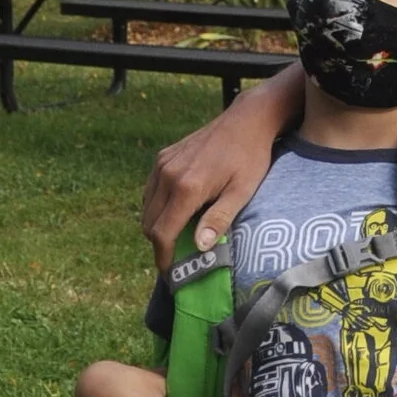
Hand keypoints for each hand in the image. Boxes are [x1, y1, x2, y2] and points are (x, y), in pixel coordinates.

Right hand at [139, 68, 300, 264]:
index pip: (162, 233)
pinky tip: (176, 213)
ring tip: (177, 239)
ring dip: (157, 226)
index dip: (164, 258)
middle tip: (177, 259)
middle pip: (149, 223)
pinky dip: (157, 207)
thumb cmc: (250, 158)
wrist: (246, 121)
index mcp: (187, 187)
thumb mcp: (242, 192)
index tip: (171, 275)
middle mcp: (168, 174)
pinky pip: (151, 190)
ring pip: (146, 207)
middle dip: (159, 245)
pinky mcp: (163, 157)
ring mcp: (163, 164)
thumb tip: (200, 247)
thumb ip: (219, 219)